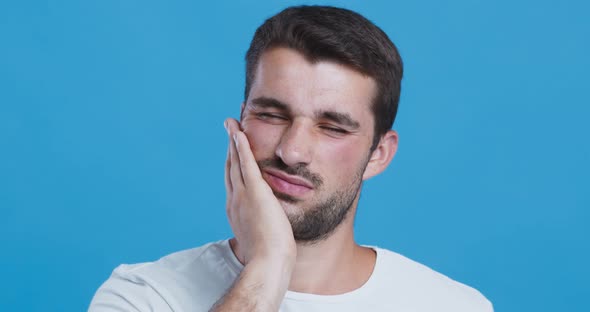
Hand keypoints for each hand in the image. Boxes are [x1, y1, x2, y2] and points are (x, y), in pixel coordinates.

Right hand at [224, 118, 295, 264]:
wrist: (267, 263)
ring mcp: (242, 195)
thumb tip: (268, 229)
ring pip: (235, 162)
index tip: (233, 151)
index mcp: (236, 211)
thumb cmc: (268, 257)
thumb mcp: (261, 239)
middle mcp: (234, 200)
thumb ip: (261, 228)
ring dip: (233, 141)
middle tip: (229, 129)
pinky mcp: (255, 192)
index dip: (232, 163)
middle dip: (229, 147)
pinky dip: (241, 147)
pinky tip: (239, 133)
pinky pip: (246, 164)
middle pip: (230, 167)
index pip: (233, 181)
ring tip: (231, 124)